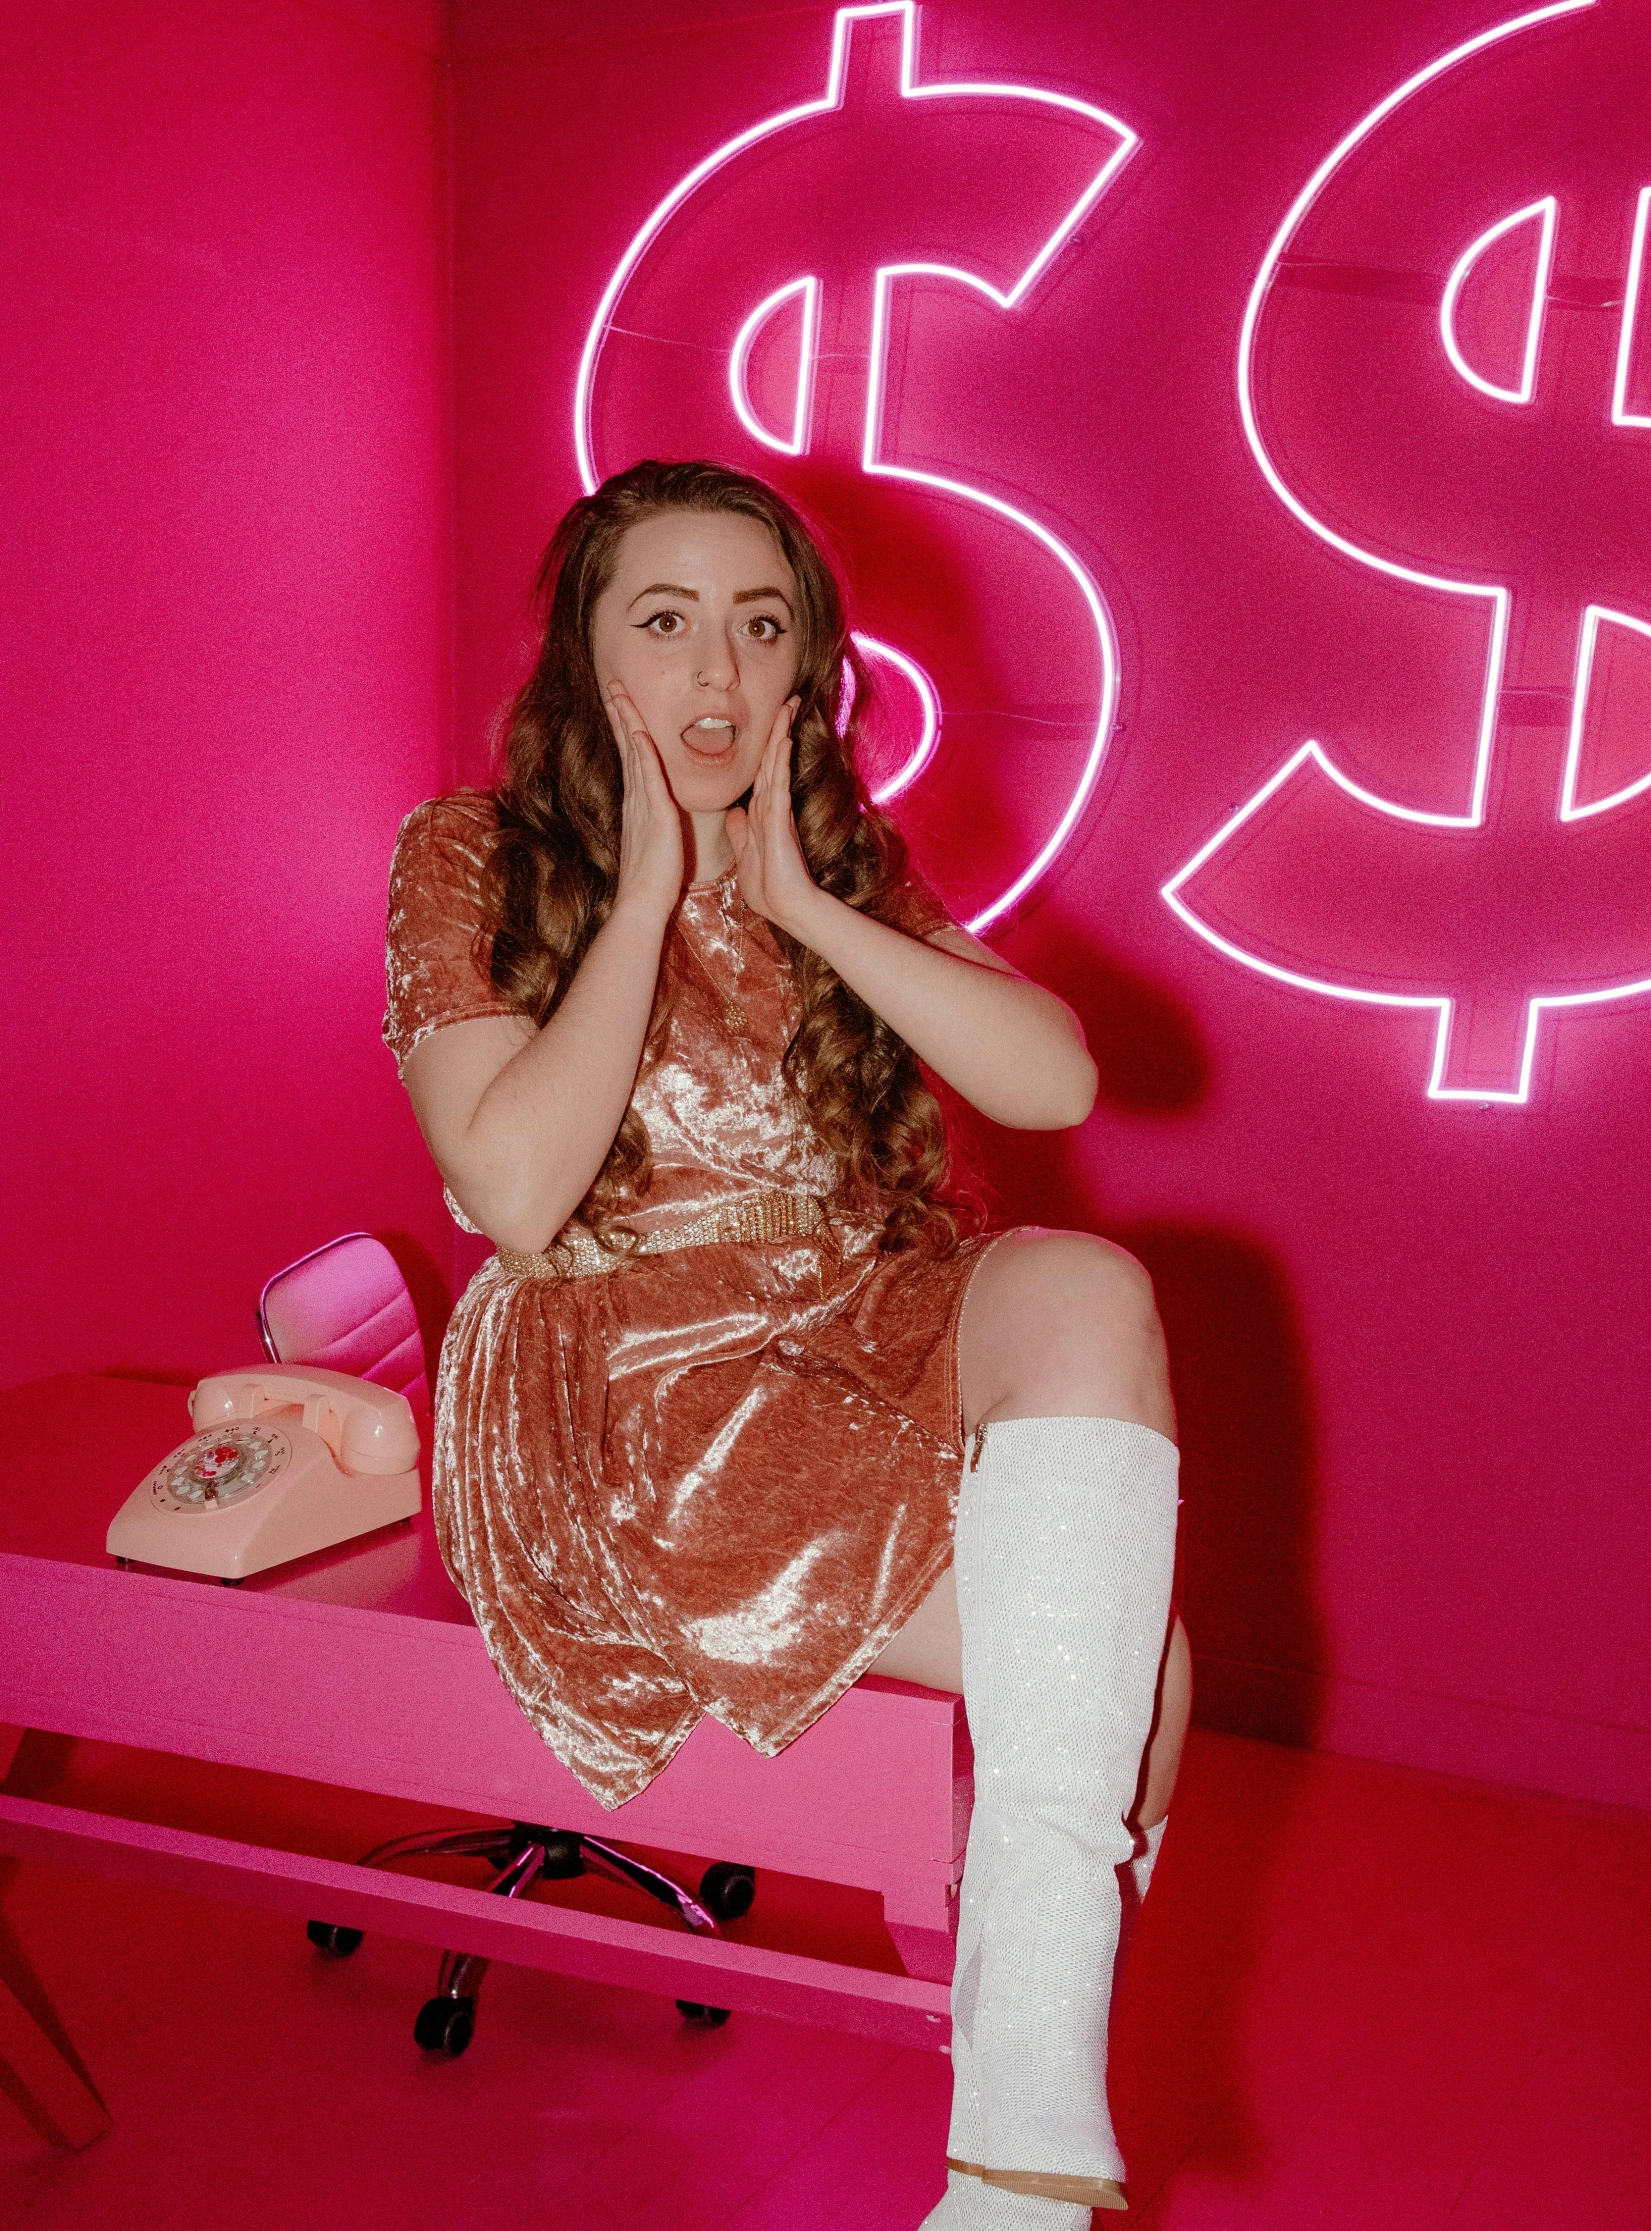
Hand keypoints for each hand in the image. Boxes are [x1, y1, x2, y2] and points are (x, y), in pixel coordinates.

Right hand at [603, 681, 684, 919]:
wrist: (643, 903)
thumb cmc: (653, 882)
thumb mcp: (657, 845)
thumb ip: (657, 826)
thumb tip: (659, 820)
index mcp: (639, 805)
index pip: (633, 758)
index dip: (627, 730)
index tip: (621, 705)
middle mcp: (636, 799)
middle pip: (628, 746)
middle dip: (621, 714)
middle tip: (613, 685)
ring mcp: (643, 804)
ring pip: (635, 753)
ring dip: (627, 721)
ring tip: (619, 693)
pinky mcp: (655, 814)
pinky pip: (648, 776)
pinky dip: (643, 751)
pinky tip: (639, 731)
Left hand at [725, 697, 826, 935]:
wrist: (786, 907)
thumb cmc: (769, 888)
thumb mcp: (746, 855)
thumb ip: (742, 833)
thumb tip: (735, 815)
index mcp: (762, 814)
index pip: (762, 772)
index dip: (765, 747)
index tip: (770, 723)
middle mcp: (771, 807)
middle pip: (773, 760)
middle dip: (779, 729)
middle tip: (787, 700)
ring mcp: (777, 811)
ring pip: (777, 764)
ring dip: (781, 734)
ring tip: (788, 706)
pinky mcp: (780, 820)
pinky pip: (778, 783)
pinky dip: (779, 760)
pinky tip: (783, 739)